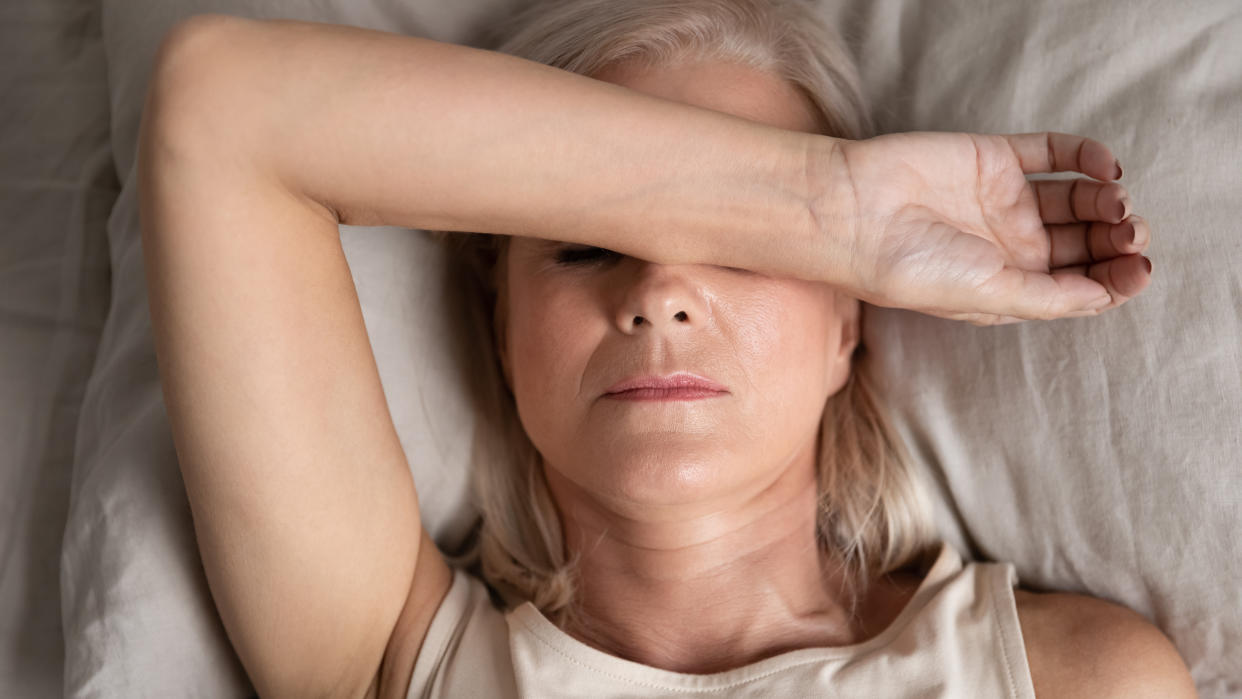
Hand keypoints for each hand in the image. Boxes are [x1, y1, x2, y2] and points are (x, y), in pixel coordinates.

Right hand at [818, 132, 1151, 324]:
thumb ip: (1050, 298)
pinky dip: (1086, 156)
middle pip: (1084, 243)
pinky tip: (1103, 166)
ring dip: (1107, 200)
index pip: (1077, 286)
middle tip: (1132, 233)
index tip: (1138, 271)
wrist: (854, 213)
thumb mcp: (987, 298)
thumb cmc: (908, 268)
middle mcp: (1008, 247)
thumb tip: (1104, 296)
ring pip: (1077, 199)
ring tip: (1117, 201)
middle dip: (1116, 240)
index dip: (1114, 280)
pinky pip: (1053, 153)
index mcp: (1007, 288)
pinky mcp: (994, 158)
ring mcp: (1002, 201)